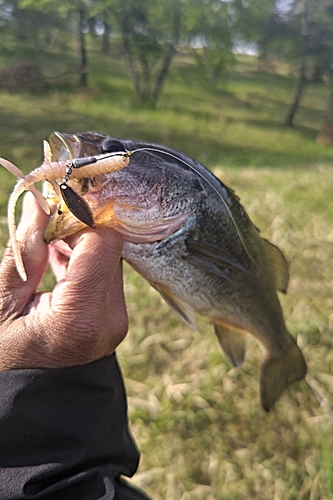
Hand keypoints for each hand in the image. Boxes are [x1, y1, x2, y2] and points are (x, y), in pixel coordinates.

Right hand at [0, 193, 127, 369]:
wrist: (28, 403)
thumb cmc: (5, 360)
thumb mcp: (3, 303)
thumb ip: (26, 248)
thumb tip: (40, 200)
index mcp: (81, 317)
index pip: (103, 241)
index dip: (82, 214)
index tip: (56, 202)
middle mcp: (110, 319)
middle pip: (110, 248)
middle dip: (80, 227)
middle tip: (45, 221)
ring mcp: (116, 321)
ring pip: (109, 259)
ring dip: (81, 243)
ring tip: (46, 244)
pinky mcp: (114, 320)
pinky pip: (105, 276)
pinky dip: (84, 261)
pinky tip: (57, 258)